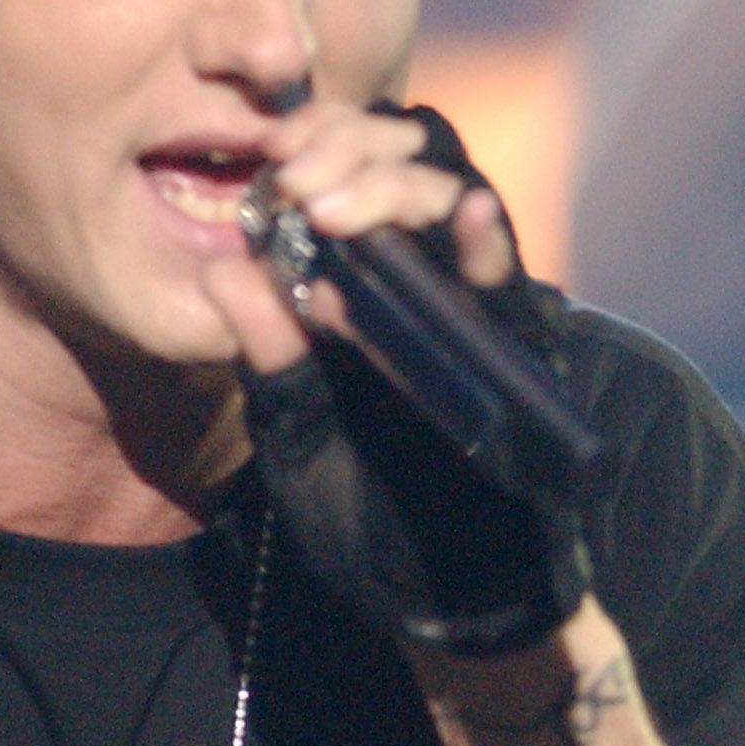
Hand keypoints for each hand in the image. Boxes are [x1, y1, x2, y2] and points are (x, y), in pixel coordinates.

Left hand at [200, 104, 593, 657]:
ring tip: (339, 203)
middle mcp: (427, 286)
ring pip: (458, 204)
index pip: (354, 178)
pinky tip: (467, 215)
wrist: (445, 601)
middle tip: (298, 177)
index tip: (272, 147)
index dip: (320, 144)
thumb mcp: (301, 436)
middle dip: (351, 154)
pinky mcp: (518, 353)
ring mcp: (476, 314)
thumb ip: (271, 358)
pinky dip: (489, 246)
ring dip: (397, 190)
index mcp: (367, 293)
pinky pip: (509, 287)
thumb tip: (226, 267)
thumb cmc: (371, 522)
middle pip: (408, 169)